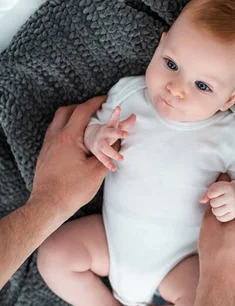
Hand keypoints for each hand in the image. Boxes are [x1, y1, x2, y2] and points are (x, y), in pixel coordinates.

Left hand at [30, 97, 115, 222]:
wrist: (47, 205)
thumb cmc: (72, 190)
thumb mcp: (97, 171)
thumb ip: (109, 153)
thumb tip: (119, 142)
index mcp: (69, 137)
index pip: (82, 111)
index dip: (95, 102)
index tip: (105, 100)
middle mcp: (55, 137)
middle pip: (66, 111)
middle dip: (81, 107)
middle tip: (94, 111)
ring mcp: (47, 145)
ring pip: (57, 122)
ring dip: (71, 118)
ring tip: (86, 125)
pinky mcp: (44, 154)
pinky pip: (54, 133)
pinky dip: (65, 129)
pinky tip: (75, 141)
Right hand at [85, 106, 135, 171]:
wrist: (88, 137)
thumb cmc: (107, 132)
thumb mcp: (115, 126)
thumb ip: (126, 123)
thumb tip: (135, 115)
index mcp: (109, 126)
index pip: (113, 119)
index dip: (116, 114)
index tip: (118, 108)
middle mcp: (104, 134)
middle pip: (111, 133)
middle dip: (118, 133)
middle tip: (126, 134)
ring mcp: (100, 143)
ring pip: (106, 148)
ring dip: (113, 153)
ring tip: (122, 158)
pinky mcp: (98, 152)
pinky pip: (103, 159)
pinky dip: (108, 164)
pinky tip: (114, 168)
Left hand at [200, 181, 234, 222]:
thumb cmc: (223, 190)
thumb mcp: (215, 187)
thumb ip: (207, 193)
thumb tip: (201, 201)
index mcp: (227, 188)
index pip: (211, 193)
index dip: (210, 194)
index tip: (215, 193)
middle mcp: (231, 197)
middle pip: (213, 203)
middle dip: (213, 202)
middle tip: (218, 200)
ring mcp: (233, 206)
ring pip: (216, 212)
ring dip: (215, 209)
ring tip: (220, 206)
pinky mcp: (233, 214)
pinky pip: (220, 218)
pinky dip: (219, 216)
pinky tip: (223, 211)